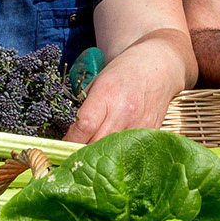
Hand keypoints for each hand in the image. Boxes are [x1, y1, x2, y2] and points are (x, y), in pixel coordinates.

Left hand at [67, 34, 191, 143]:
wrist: (159, 65)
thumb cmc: (123, 72)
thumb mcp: (97, 81)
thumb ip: (83, 105)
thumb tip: (66, 130)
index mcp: (107, 94)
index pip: (82, 127)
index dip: (68, 139)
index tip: (60, 144)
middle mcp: (124, 111)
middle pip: (95, 144)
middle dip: (80, 150)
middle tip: (71, 153)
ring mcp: (140, 123)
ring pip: (112, 151)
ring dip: (99, 154)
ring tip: (90, 153)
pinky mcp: (151, 131)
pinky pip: (128, 148)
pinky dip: (118, 151)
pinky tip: (112, 147)